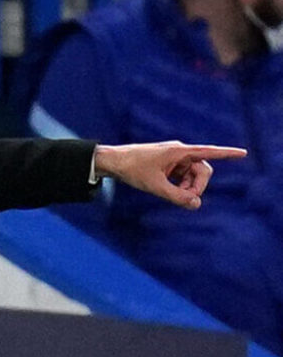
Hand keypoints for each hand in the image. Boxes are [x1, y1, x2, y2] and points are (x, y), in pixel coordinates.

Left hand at [93, 141, 246, 209]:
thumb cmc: (133, 170)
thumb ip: (177, 197)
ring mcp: (174, 158)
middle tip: (186, 199)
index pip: (209, 152)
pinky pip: (182, 176)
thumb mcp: (155, 186)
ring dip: (188, 187)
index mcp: (179, 151)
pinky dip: (180, 185)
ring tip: (172, 194)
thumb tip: (196, 205)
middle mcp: (179, 151)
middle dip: (198, 186)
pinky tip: (167, 189)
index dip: (227, 154)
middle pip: (202, 170)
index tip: (243, 153)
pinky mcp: (168, 164)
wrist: (112, 162)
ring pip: (192, 175)